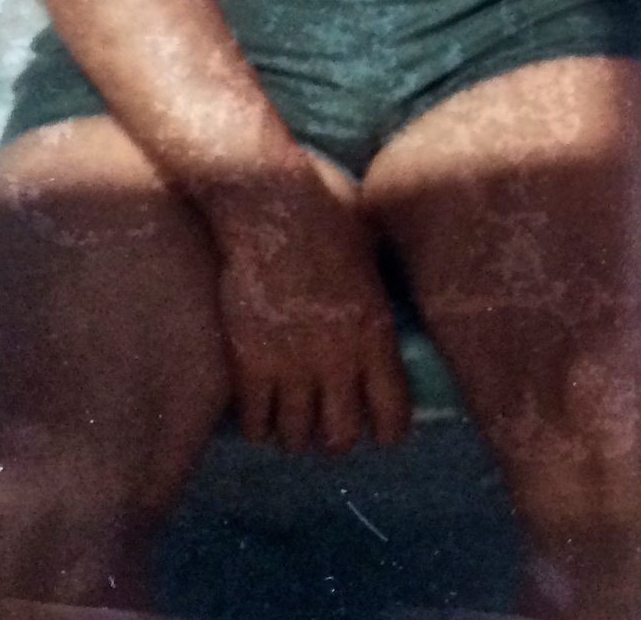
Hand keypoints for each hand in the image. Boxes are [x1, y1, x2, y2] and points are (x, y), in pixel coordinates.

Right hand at [209, 162, 411, 453]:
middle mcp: (336, 357)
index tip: (383, 432)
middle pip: (340, 435)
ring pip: (295, 436)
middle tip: (330, 424)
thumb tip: (386, 309)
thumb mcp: (372, 253)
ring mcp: (290, 363)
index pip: (393, 410)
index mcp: (375, 330)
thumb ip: (378, 293)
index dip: (389, 429)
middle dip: (338, 435)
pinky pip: (253, 422)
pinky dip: (257, 425)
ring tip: (293, 420)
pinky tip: (260, 412)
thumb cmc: (327, 215)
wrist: (271, 204)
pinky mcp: (247, 363)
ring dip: (295, 433)